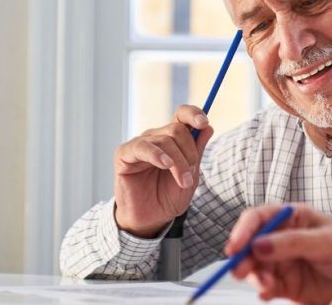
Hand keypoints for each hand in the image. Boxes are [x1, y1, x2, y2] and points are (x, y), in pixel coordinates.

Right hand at [112, 105, 213, 237]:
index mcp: (172, 139)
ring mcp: (140, 144)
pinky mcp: (124, 155)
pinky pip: (142, 147)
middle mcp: (156, 137)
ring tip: (183, 182)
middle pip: (177, 129)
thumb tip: (208, 127)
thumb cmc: (169, 196)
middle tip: (190, 176)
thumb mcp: (191, 175)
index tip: (204, 123)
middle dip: (189, 152)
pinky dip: (157, 154)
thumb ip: (197, 151)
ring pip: (164, 140)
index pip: (182, 114)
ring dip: (178, 162)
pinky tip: (165, 164)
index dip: (194, 114)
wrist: (151, 218)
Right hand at [225, 204, 331, 303]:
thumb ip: (293, 242)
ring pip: (257, 268)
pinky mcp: (288, 285)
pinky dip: (264, 290)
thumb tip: (260, 244)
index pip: (260, 218)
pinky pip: (268, 287)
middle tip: (241, 271)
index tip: (234, 247)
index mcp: (293, 218)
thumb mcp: (327, 241)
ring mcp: (285, 262)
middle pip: (252, 245)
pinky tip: (270, 293)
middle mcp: (284, 239)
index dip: (243, 231)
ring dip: (256, 276)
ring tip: (267, 285)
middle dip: (244, 257)